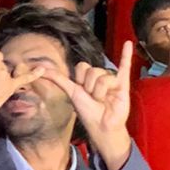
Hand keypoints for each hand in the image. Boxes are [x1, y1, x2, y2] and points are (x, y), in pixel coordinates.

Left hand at [38, 39, 134, 169]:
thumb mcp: (71, 92)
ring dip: (102, 91)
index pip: (82, 66)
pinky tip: (128, 44)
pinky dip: (127, 55)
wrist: (102, 125)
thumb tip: (42, 70)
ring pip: (105, 76)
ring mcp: (111, 80)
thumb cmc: (87, 112)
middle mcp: (98, 77)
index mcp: (86, 78)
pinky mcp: (123, 84)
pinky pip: (125, 67)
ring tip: (104, 100)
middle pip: (93, 70)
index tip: (82, 91)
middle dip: (91, 86)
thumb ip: (58, 79)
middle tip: (94, 98)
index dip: (81, 79)